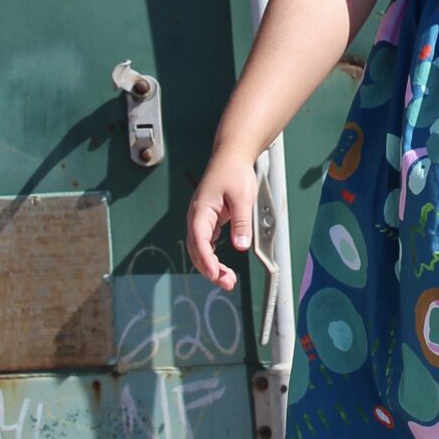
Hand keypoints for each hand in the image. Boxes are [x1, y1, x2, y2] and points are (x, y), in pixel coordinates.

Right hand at [187, 146, 256, 290]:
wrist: (231, 156)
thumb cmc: (234, 171)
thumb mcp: (242, 198)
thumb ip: (241, 223)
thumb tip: (241, 246)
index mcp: (201, 210)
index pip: (200, 241)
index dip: (207, 261)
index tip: (216, 275)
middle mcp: (196, 216)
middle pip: (197, 249)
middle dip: (209, 269)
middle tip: (227, 283)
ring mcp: (201, 218)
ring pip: (200, 248)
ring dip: (210, 265)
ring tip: (227, 279)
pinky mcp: (208, 219)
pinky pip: (205, 243)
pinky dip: (212, 256)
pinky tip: (221, 265)